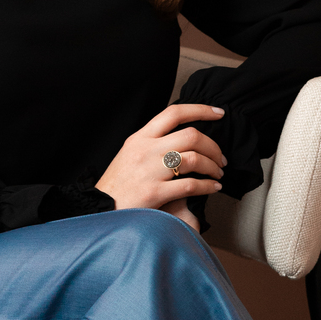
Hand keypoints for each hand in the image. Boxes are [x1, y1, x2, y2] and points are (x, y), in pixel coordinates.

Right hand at [96, 104, 225, 230]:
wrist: (99, 209)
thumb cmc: (118, 184)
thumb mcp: (130, 153)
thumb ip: (153, 142)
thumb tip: (182, 136)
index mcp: (140, 137)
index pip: (174, 113)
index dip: (200, 110)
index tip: (219, 113)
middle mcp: (145, 150)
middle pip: (191, 135)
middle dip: (213, 146)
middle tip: (220, 158)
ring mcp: (149, 171)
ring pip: (194, 159)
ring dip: (213, 166)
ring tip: (218, 174)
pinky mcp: (154, 193)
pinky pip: (190, 185)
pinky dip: (208, 186)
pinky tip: (213, 188)